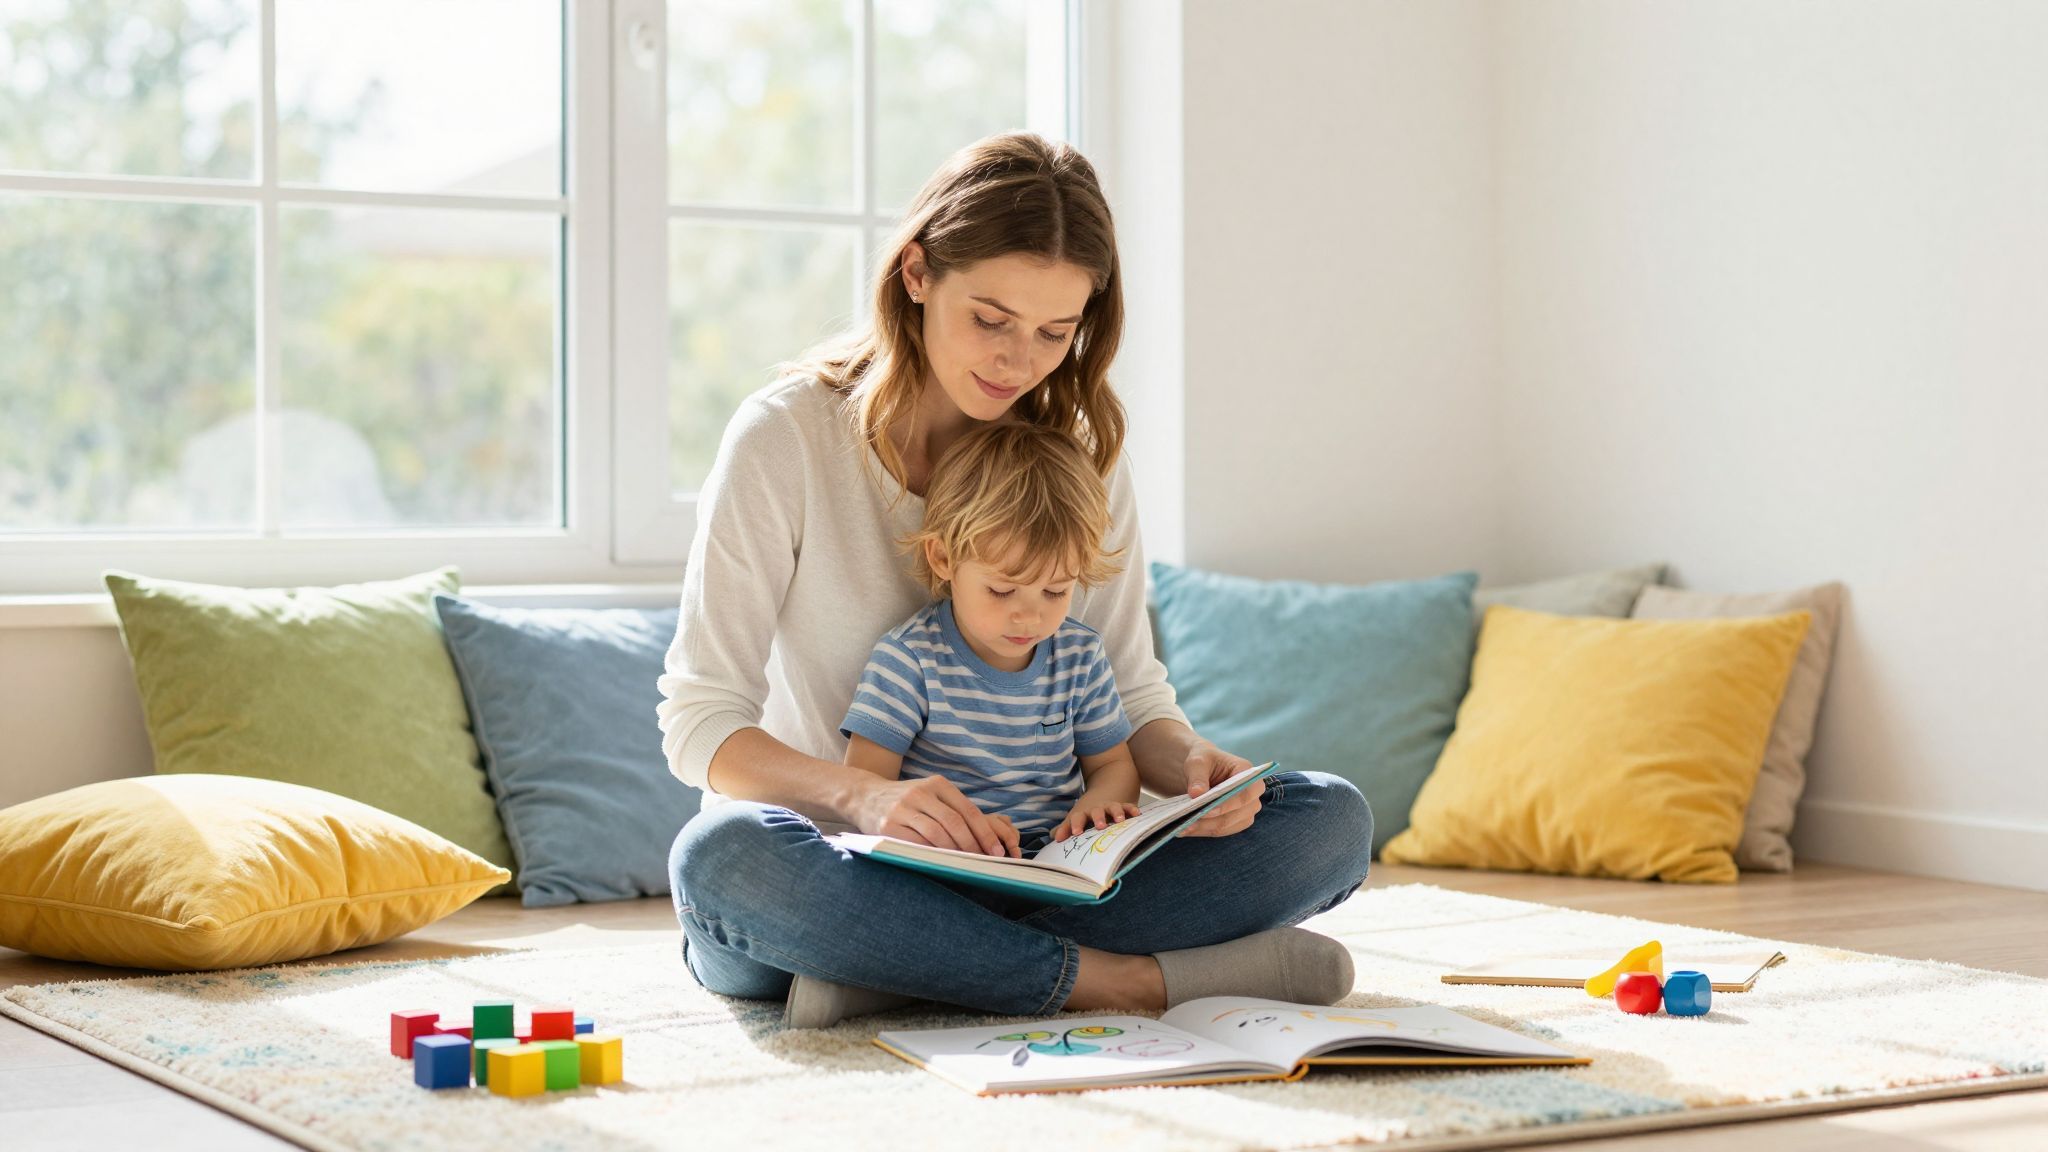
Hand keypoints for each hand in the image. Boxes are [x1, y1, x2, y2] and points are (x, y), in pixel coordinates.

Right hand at [853, 774, 1015, 856]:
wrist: (864, 795)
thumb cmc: (906, 800)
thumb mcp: (929, 793)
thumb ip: (952, 808)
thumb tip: (983, 837)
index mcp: (937, 784)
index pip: (968, 810)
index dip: (985, 833)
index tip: (997, 851)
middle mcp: (921, 793)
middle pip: (955, 822)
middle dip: (973, 845)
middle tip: (985, 862)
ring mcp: (903, 808)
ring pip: (936, 833)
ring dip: (954, 852)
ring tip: (965, 865)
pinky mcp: (888, 825)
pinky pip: (915, 843)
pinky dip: (931, 854)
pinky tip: (941, 863)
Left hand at [1052, 795, 1142, 842]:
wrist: (1104, 789)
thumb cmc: (1087, 812)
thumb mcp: (1074, 817)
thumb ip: (1064, 828)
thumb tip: (1054, 838)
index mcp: (1083, 813)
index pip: (1077, 818)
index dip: (1075, 825)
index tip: (1075, 833)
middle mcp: (1097, 809)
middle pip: (1096, 812)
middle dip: (1098, 818)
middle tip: (1100, 826)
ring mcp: (1110, 807)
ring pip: (1113, 808)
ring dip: (1116, 813)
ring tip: (1120, 820)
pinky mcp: (1123, 806)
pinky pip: (1128, 807)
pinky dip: (1132, 809)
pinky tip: (1137, 814)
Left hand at [1177, 741, 1261, 838]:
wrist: (1205, 769)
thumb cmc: (1205, 760)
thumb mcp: (1198, 761)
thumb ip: (1197, 776)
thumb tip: (1196, 794)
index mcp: (1249, 773)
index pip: (1244, 795)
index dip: (1227, 805)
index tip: (1207, 810)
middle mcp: (1253, 795)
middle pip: (1235, 815)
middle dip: (1211, 820)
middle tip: (1187, 822)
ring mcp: (1247, 811)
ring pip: (1226, 826)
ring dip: (1204, 828)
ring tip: (1182, 828)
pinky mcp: (1236, 822)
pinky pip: (1220, 831)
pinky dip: (1203, 831)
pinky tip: (1186, 829)